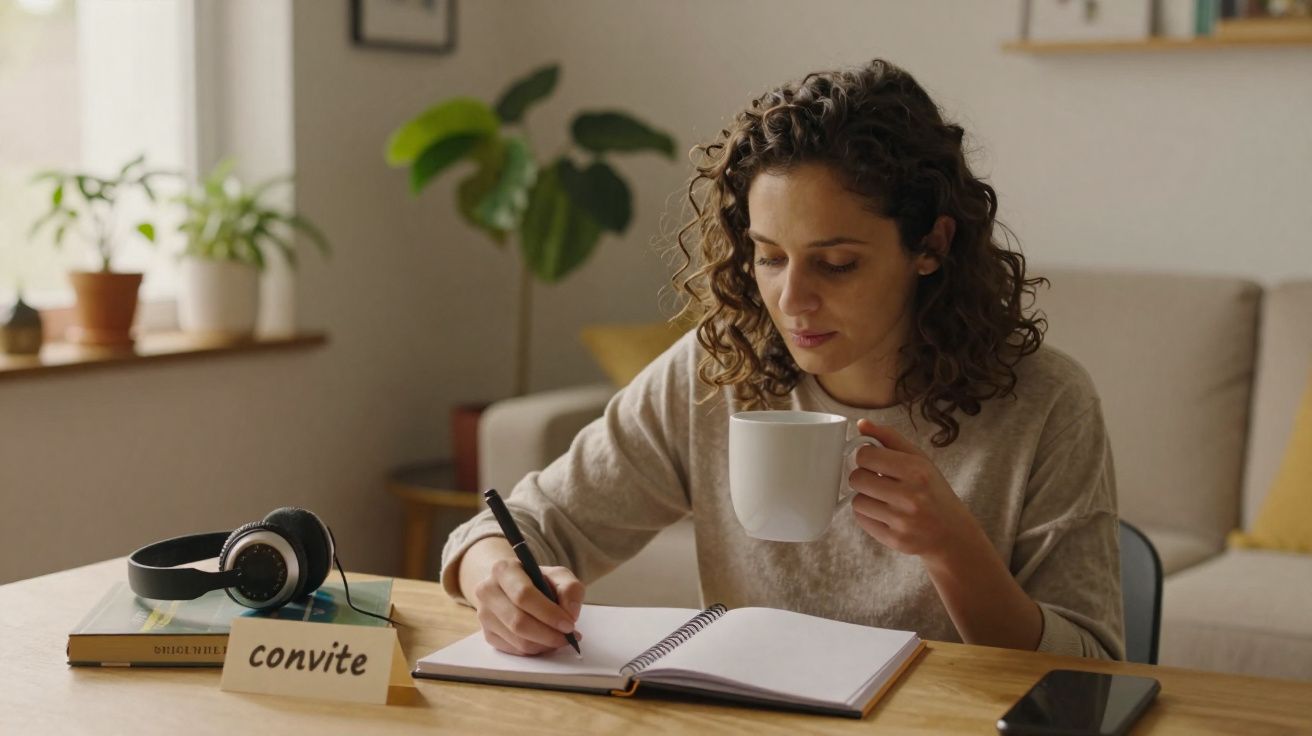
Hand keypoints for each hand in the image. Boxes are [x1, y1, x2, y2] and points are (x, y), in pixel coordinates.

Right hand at [470, 556, 584, 655]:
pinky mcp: (487, 634)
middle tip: (568, 637)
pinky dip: (534, 650)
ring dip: (543, 645)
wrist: (511, 586)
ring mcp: (484, 614)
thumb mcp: (558, 575)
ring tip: (560, 639)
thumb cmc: (536, 580)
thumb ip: (570, 589)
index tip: (569, 625)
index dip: (549, 613)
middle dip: (548, 634)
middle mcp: (488, 591)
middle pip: (518, 621)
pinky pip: (513, 650)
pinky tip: (546, 642)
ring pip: (516, 639)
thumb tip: (570, 614)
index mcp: (504, 570)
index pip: (524, 595)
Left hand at [848, 419, 983, 561]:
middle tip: (878, 481)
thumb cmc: (933, 492)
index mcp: (916, 470)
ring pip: (857, 501)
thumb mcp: (920, 460)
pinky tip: (885, 513)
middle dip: (863, 478)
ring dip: (866, 498)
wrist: (953, 534)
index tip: (875, 462)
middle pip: (856, 478)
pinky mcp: (895, 539)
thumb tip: (861, 424)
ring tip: (884, 499)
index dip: (866, 457)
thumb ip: (890, 438)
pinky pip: (861, 520)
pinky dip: (868, 515)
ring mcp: (902, 520)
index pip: (865, 455)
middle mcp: (910, 495)